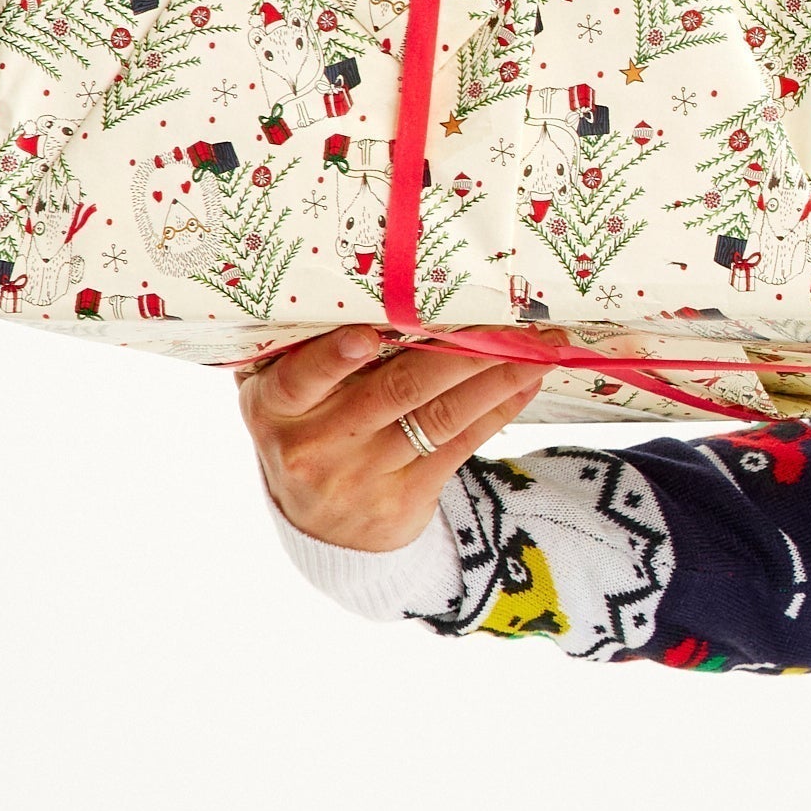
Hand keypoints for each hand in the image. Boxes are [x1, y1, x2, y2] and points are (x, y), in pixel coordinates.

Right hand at [238, 329, 540, 554]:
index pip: (302, 379)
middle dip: (457, 350)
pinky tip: (526, 381)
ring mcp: (361, 476)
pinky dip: (497, 408)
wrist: (322, 528)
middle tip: (504, 316)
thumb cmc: (307, 431)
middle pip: (395, 390)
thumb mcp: (282, 397)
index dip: (334, 358)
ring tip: (536, 347)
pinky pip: (458, 445)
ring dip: (494, 376)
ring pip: (437, 415)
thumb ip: (301, 351)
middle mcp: (315, 445)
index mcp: (274, 408)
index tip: (368, 334)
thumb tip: (365, 283)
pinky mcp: (404, 498)